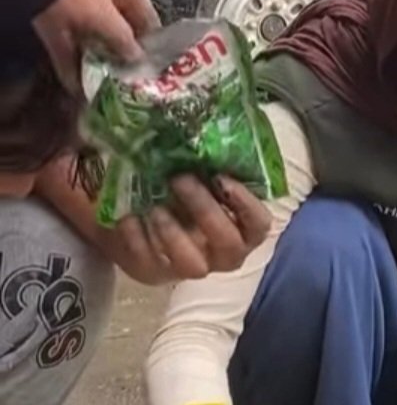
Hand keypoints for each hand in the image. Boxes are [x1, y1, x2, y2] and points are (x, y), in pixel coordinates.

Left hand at [33, 0, 158, 88]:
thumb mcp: (103, 15)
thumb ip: (122, 38)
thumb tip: (137, 57)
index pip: (145, 14)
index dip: (149, 41)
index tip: (151, 67)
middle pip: (116, 24)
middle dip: (118, 52)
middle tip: (124, 80)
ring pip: (89, 33)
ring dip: (92, 58)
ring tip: (99, 85)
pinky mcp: (51, 10)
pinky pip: (65, 38)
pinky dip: (68, 58)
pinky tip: (73, 83)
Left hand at [107, 175, 270, 283]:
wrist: (136, 214)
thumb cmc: (178, 190)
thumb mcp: (197, 175)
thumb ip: (208, 165)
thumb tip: (204, 131)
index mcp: (239, 229)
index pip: (258, 225)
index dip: (246, 205)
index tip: (222, 178)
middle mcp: (220, 254)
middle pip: (228, 245)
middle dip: (205, 211)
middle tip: (180, 179)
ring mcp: (187, 267)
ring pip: (192, 264)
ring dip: (174, 232)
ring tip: (155, 204)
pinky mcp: (154, 272)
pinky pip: (149, 262)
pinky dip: (139, 239)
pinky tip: (129, 217)